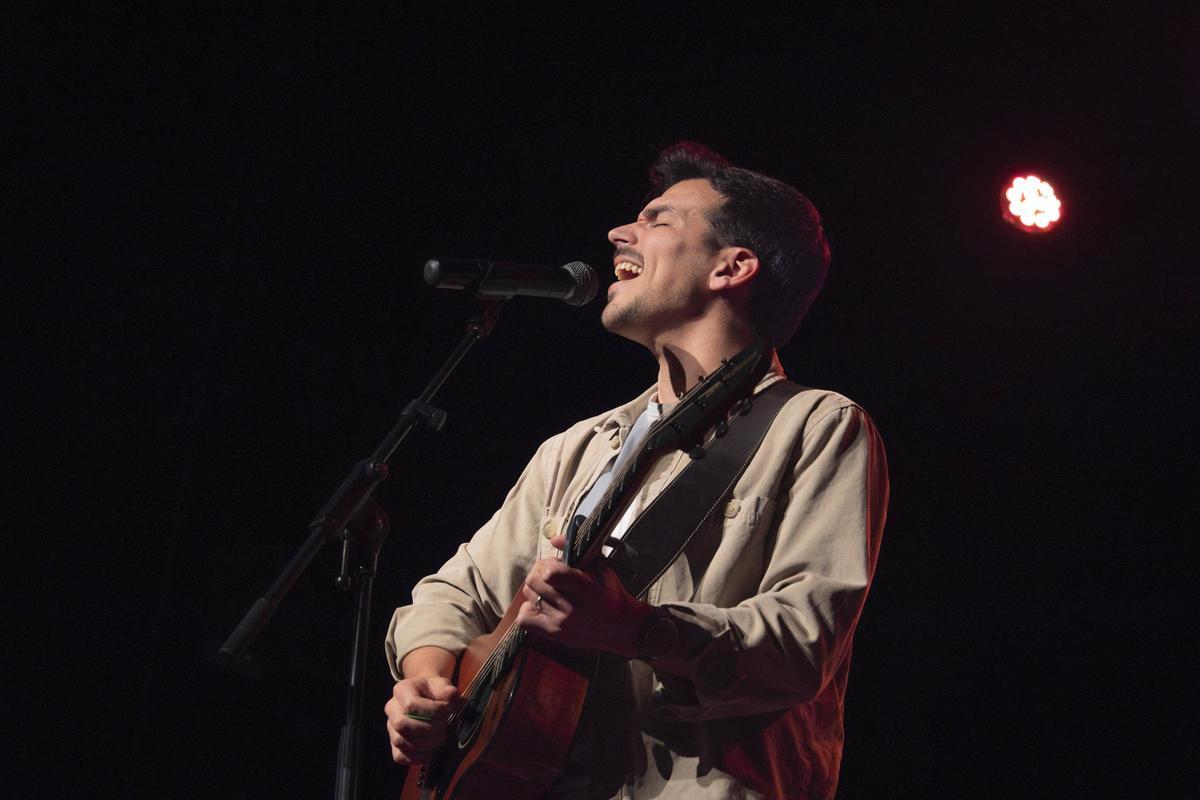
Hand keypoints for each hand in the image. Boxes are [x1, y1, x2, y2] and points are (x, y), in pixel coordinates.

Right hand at [384, 675, 461, 764]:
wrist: (427, 696)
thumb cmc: (434, 691)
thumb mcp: (442, 685)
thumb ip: (447, 690)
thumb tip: (450, 696)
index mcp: (401, 690)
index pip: (410, 704)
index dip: (432, 710)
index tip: (449, 709)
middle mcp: (392, 709)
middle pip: (402, 724)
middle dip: (428, 728)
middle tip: (445, 724)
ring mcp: (391, 727)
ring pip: (401, 742)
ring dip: (425, 744)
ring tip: (442, 737)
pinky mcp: (394, 744)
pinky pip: (399, 756)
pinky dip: (417, 757)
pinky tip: (433, 751)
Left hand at [516, 533, 652, 656]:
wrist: (622, 628)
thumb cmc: (611, 593)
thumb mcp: (600, 566)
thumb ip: (576, 550)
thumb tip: (553, 539)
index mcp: (586, 587)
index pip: (551, 574)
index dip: (548, 565)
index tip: (554, 566)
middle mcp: (572, 606)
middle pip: (534, 580)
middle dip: (540, 572)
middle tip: (549, 575)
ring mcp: (561, 622)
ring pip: (529, 596)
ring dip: (536, 589)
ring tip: (549, 590)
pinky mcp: (554, 634)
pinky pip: (524, 618)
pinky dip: (528, 609)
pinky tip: (541, 606)